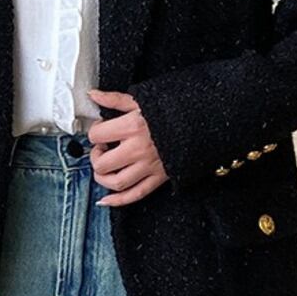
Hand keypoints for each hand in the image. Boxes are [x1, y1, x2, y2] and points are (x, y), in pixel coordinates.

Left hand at [86, 88, 169, 205]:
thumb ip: (114, 99)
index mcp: (132, 127)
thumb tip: (94, 95)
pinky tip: (107, 199)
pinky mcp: (159, 177)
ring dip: (103, 179)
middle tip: (101, 150)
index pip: (97, 136)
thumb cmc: (172, 109)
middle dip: (96, 157)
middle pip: (103, 163)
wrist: (201, 120)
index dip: (95, 132)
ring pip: (116, 183)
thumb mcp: (140, 100)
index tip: (101, 130)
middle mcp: (138, 149)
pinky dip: (118, 200)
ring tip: (105, 169)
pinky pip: (135, 194)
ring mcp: (149, 166)